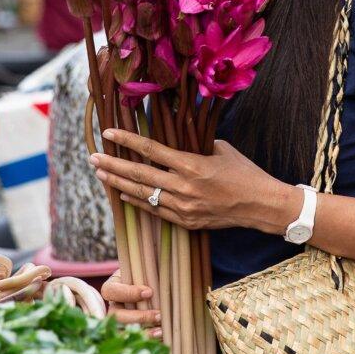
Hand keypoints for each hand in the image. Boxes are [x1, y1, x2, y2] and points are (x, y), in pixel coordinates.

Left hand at [89, 129, 298, 233]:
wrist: (261, 206)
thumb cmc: (244, 172)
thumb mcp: (220, 148)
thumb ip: (195, 143)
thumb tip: (177, 131)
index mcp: (192, 165)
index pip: (151, 150)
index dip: (127, 140)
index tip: (108, 133)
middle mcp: (184, 188)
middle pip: (139, 175)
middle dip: (113, 165)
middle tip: (93, 157)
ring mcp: (184, 208)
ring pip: (143, 195)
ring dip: (119, 184)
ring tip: (102, 175)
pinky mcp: (186, 222)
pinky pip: (155, 211)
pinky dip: (138, 202)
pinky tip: (123, 194)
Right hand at [101, 270, 160, 337]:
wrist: (150, 283)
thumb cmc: (146, 273)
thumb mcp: (145, 266)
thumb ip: (148, 265)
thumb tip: (164, 262)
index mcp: (112, 287)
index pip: (112, 291)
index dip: (128, 293)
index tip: (149, 292)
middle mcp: (112, 305)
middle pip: (115, 315)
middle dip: (138, 317)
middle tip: (158, 315)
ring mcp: (119, 321)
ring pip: (122, 331)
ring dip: (142, 332)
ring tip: (161, 331)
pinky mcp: (127, 332)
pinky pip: (132, 340)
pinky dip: (147, 340)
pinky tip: (162, 336)